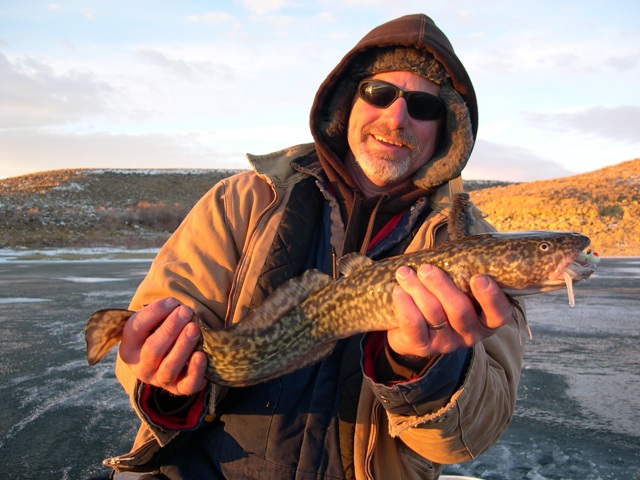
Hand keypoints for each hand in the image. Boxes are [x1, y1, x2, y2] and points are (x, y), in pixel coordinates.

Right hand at [119, 297, 207, 395]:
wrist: (166, 361)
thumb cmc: (159, 333)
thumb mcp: (152, 322)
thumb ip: (160, 313)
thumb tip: (176, 305)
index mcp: (129, 347)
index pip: (136, 329)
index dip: (154, 313)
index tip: (172, 301)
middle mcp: (141, 367)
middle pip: (153, 350)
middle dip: (170, 328)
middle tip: (186, 311)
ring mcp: (160, 380)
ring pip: (169, 367)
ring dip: (183, 346)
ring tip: (194, 328)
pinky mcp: (179, 388)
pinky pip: (187, 385)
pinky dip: (195, 371)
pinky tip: (201, 355)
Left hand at [387, 264, 512, 359]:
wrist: (413, 330)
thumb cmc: (441, 298)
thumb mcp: (458, 288)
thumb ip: (462, 274)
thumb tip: (459, 248)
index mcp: (486, 319)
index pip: (498, 313)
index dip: (490, 297)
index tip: (478, 277)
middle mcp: (471, 334)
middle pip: (459, 310)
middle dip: (441, 286)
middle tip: (425, 268)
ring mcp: (448, 342)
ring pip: (434, 314)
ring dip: (417, 290)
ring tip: (404, 273)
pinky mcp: (425, 347)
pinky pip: (414, 326)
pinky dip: (405, 306)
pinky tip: (399, 291)